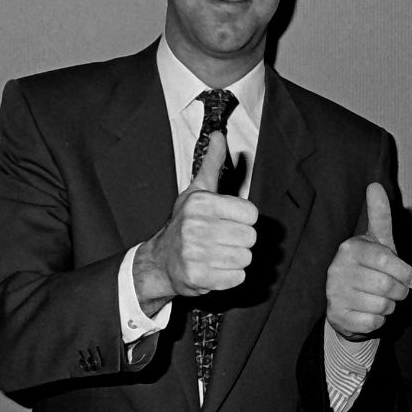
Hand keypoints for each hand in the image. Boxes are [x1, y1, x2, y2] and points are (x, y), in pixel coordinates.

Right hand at [133, 131, 257, 314]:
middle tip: (221, 240)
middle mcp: (196, 226)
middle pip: (250, 237)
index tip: (227, 222)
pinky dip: (230, 277)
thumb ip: (212, 164)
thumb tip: (218, 133)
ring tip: (217, 255)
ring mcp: (196, 252)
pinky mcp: (198, 276)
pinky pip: (237, 278)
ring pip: (245, 258)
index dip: (243, 220)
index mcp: (201, 203)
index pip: (252, 214)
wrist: (159, 261)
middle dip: (240, 241)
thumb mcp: (196, 191)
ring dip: (236, 260)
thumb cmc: (184, 224)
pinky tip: (214, 269)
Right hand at [326, 183, 411, 339]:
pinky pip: (372, 323)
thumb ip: (379, 216)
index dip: (405, 272)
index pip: (385, 260)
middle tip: (398, 291)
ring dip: (390, 307)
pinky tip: (371, 312)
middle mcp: (337, 269)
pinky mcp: (337, 316)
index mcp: (350, 248)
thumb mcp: (377, 242)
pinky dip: (379, 321)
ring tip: (382, 300)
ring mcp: (334, 294)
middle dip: (400, 292)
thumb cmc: (369, 268)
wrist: (346, 304)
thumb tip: (375, 185)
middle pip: (387, 286)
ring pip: (381, 306)